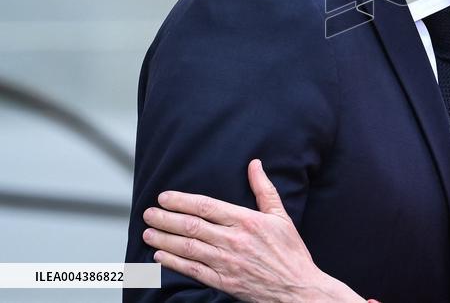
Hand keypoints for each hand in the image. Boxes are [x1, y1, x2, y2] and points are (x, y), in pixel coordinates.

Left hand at [143, 159, 364, 302]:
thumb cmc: (290, 251)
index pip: (206, 206)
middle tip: (149, 213)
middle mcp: (233, 241)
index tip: (165, 197)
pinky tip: (160, 256)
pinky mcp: (223, 282)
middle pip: (191, 226)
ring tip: (148, 232)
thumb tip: (255, 164)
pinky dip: (174, 262)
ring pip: (188, 248)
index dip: (182, 201)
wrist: (297, 289)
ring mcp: (226, 263)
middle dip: (166, 219)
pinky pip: (192, 270)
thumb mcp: (281, 215)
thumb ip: (264, 189)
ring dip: (164, 239)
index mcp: (246, 221)